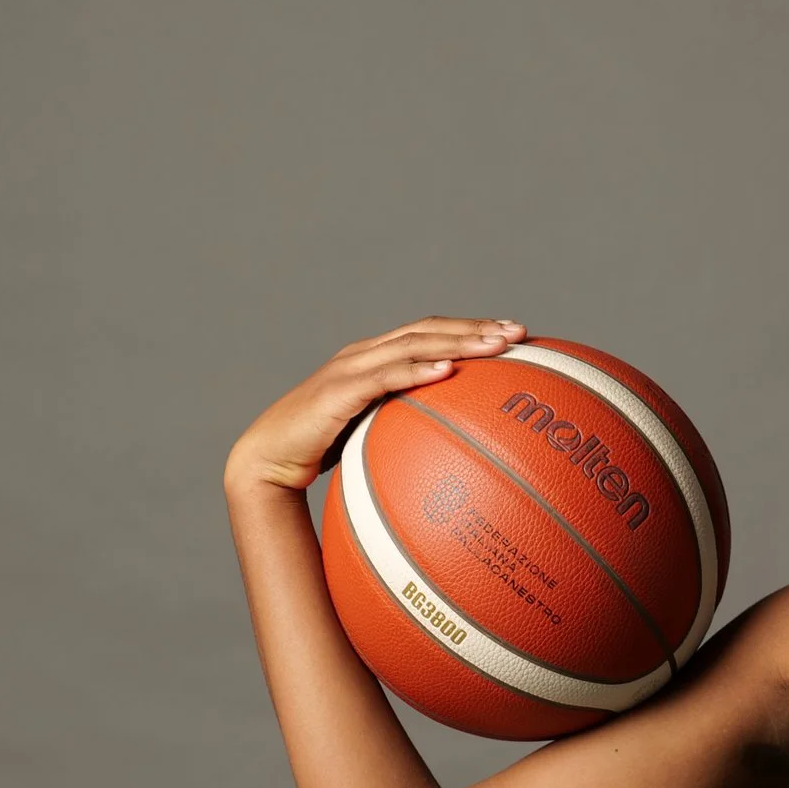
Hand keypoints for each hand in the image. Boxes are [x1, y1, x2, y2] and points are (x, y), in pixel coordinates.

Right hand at [224, 315, 524, 496]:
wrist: (270, 460)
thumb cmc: (326, 450)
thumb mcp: (377, 433)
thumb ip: (412, 427)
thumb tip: (464, 451)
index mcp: (377, 358)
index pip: (431, 332)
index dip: (471, 327)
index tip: (517, 334)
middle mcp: (365, 353)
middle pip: (428, 329)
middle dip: (475, 327)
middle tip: (519, 332)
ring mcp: (350, 367)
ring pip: (412, 344)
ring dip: (457, 342)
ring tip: (496, 344)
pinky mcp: (337, 390)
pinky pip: (384, 377)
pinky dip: (417, 370)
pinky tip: (448, 370)